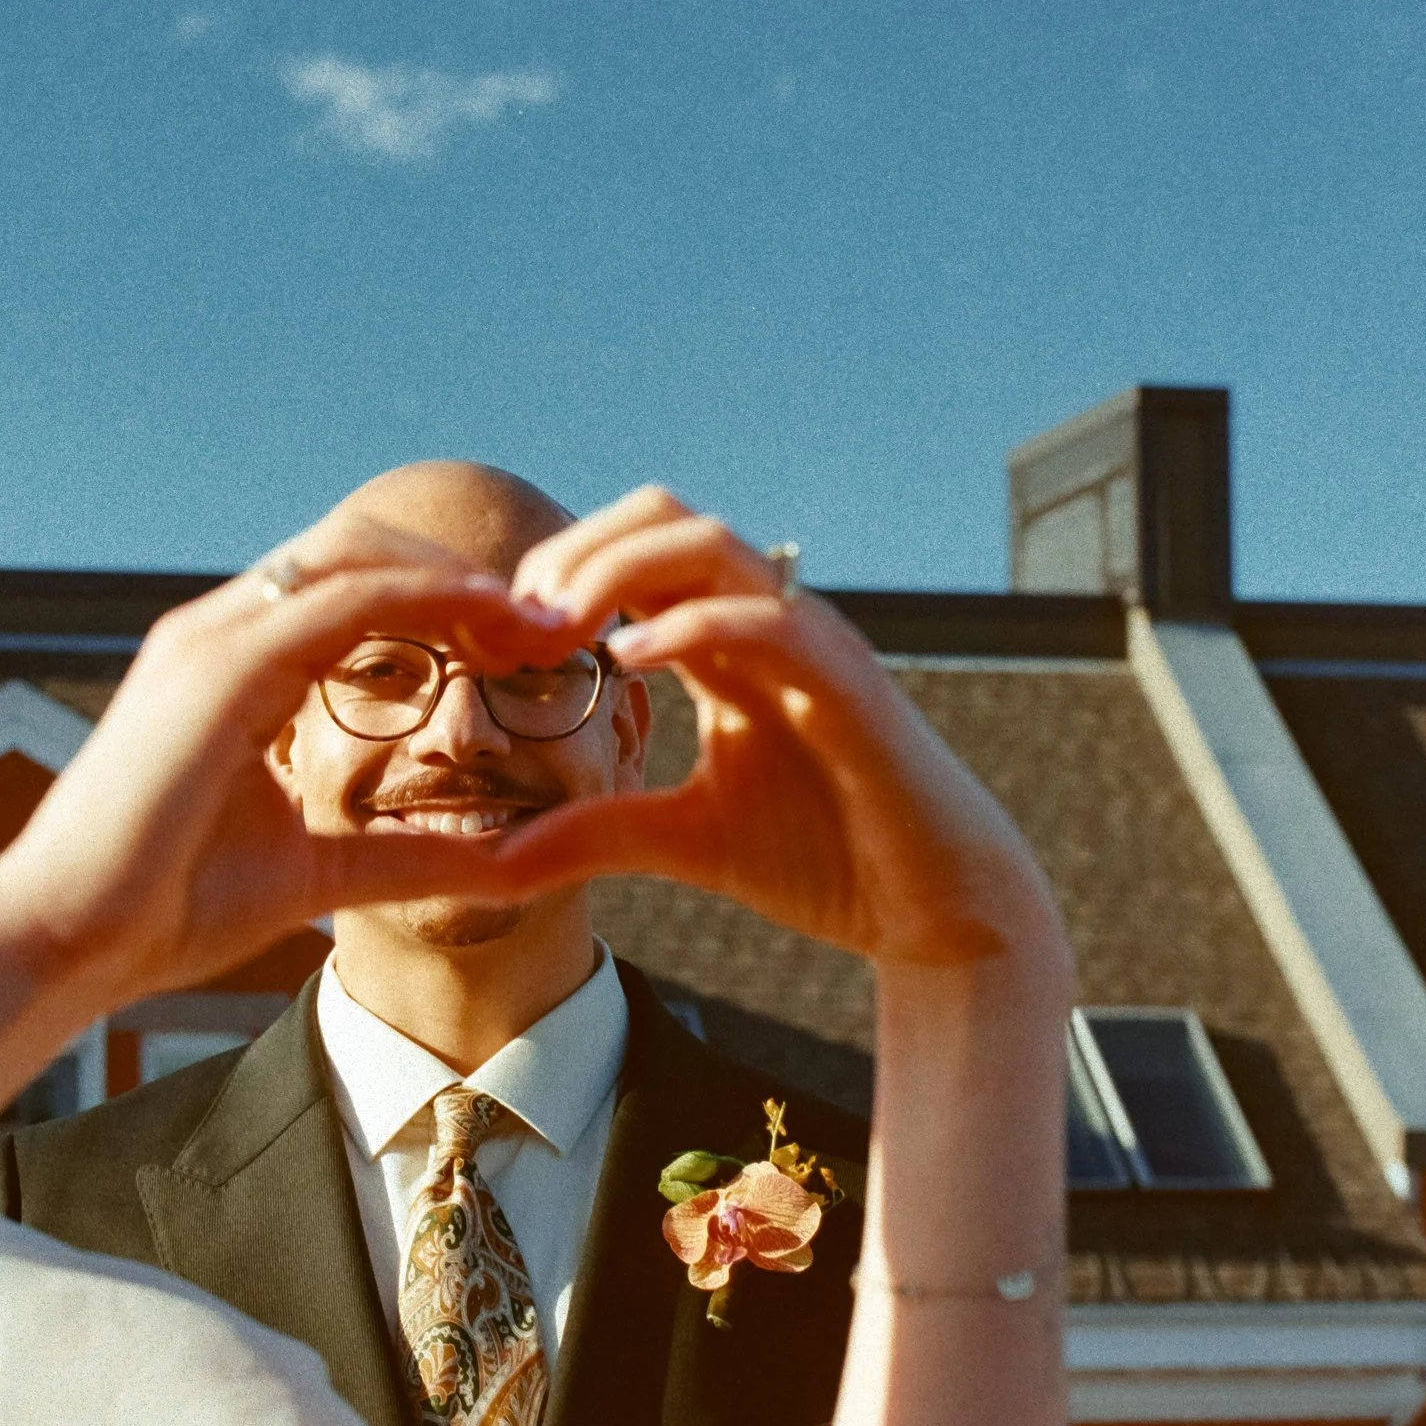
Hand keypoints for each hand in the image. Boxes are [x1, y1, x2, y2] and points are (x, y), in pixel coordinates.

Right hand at [0, 517, 567, 1005]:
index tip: (522, 646)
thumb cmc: (160, 910)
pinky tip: (490, 626)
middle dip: (456, 571)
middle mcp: (216, 633)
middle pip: (360, 546)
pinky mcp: (217, 668)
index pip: (350, 590)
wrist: (62, 940)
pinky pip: (344, 599)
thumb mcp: (316, 874)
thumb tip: (504, 865)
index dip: (441, 601)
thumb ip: (406, 857)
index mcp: (230, 669)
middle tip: (543, 622)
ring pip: (357, 552)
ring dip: (454, 576)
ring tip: (532, 620)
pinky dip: (426, 599)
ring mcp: (211, 640)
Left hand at [498, 487, 1063, 968]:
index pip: (632, 554)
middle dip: (575, 551)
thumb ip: (592, 832)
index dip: (555, 576)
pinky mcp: (847, 685)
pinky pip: (767, 620)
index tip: (495, 640)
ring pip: (709, 544)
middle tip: (515, 624)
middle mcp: (766, 622)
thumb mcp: (679, 842)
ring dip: (617, 569)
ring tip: (556, 631)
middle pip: (662, 517)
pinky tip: (624, 661)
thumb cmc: (825, 860)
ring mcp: (810, 643)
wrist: (933, 908)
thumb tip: (492, 858)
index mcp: (725, 642)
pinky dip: (690, 625)